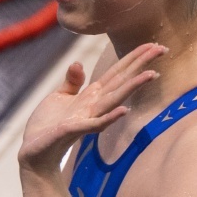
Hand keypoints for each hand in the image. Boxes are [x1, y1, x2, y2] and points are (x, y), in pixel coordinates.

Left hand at [17, 43, 165, 173]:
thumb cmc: (47, 126)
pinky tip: (124, 110)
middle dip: (141, 65)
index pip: (117, 72)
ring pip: (114, 99)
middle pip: (121, 81)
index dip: (133, 58)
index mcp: (91, 95)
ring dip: (133, 87)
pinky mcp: (74, 130)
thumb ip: (72, 81)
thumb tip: (78, 63)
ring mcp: (86, 118)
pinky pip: (95, 124)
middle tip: (161, 49)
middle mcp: (94, 105)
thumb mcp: (59, 97)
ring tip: (152, 74)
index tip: (152, 44)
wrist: (34, 152)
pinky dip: (110, 117)